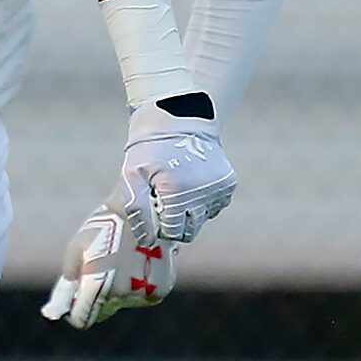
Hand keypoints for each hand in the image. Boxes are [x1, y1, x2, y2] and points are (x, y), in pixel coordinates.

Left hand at [42, 193, 177, 329]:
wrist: (145, 211)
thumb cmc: (105, 226)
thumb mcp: (78, 247)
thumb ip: (69, 277)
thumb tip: (62, 303)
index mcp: (97, 286)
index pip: (82, 319)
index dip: (75, 313)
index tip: (73, 303)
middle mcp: (120, 295)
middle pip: (103, 311)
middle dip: (96, 299)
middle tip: (97, 275)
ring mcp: (143, 294)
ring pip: (123, 302)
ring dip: (119, 290)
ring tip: (121, 261)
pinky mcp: (160, 290)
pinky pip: (142, 296)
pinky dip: (138, 285)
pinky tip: (137, 263)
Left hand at [115, 98, 236, 244]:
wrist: (179, 120)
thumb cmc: (149, 149)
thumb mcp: (133, 175)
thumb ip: (137, 209)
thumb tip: (147, 240)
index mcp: (177, 192)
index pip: (172, 232)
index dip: (161, 227)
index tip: (154, 213)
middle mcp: (202, 192)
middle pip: (190, 230)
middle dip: (176, 224)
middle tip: (163, 205)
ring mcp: (218, 188)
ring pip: (203, 219)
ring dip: (189, 214)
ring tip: (176, 193)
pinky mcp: (228, 183)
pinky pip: (215, 206)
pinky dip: (203, 203)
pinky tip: (190, 187)